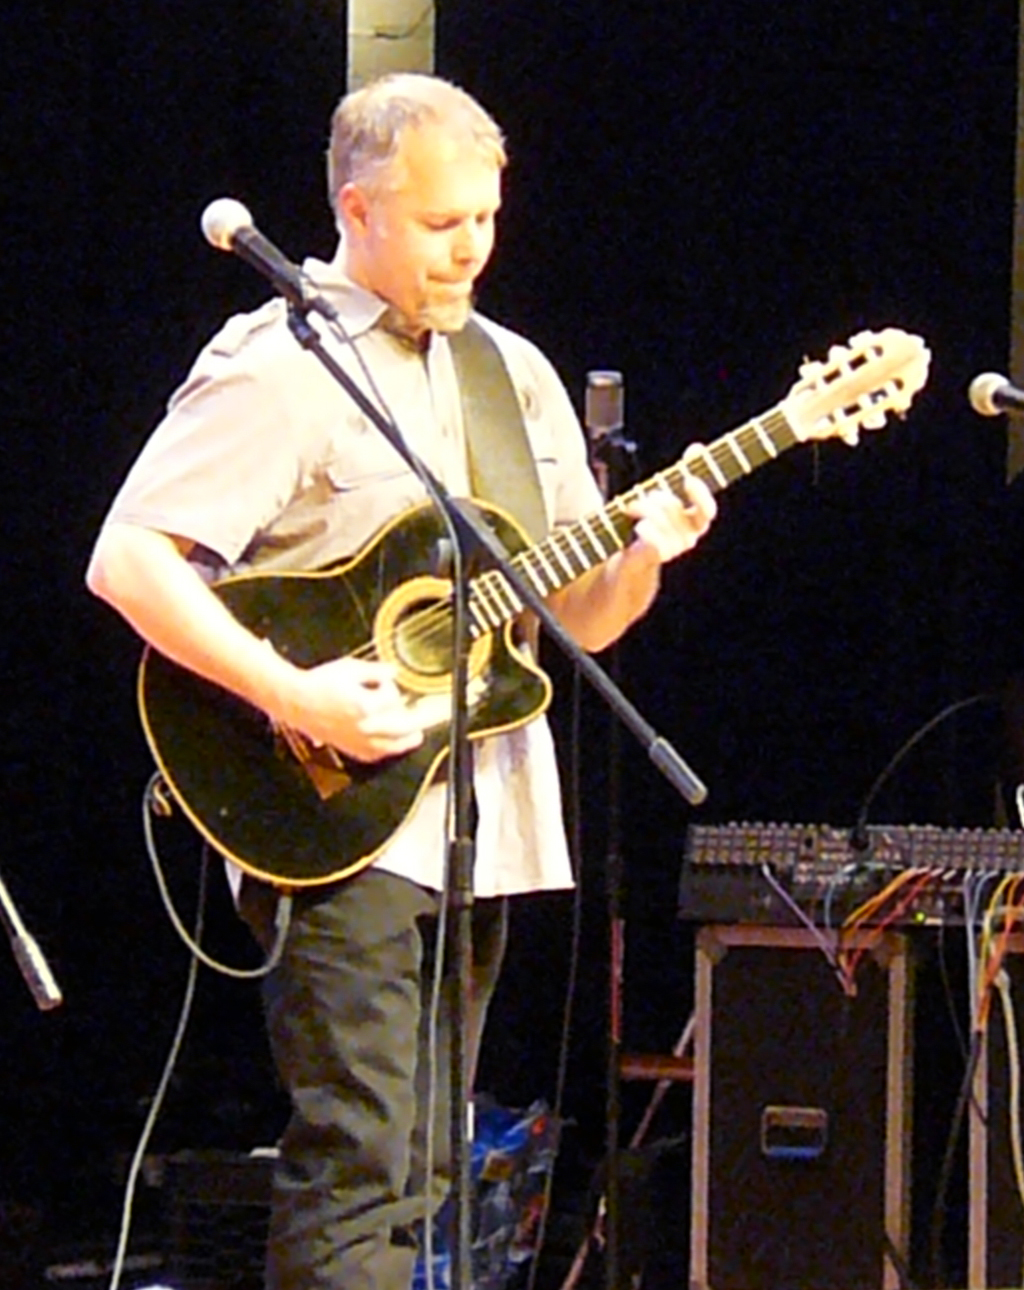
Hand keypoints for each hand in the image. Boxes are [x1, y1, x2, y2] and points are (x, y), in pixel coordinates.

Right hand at [279, 657, 425, 763]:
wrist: (294, 701)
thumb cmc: (317, 684)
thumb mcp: (349, 668)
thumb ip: (375, 671)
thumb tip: (393, 672)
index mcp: (365, 705)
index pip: (392, 697)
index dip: (391, 687)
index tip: (387, 682)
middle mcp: (364, 726)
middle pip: (403, 727)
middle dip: (420, 720)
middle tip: (434, 716)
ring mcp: (357, 740)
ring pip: (391, 746)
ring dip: (406, 739)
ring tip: (416, 736)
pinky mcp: (349, 748)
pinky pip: (375, 755)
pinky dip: (387, 750)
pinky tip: (392, 746)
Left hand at [624, 473, 716, 565]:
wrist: (634, 560)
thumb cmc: (650, 525)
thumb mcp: (663, 506)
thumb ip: (673, 489)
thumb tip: (688, 458)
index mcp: (696, 524)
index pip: (707, 510)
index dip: (700, 495)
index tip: (688, 480)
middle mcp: (689, 537)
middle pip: (672, 506)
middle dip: (656, 497)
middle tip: (645, 497)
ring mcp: (675, 548)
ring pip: (658, 517)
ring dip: (642, 509)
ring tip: (632, 509)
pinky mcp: (658, 555)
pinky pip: (653, 537)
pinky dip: (643, 527)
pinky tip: (638, 526)